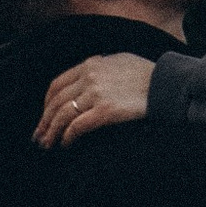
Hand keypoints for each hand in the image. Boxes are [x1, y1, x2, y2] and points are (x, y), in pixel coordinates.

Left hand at [33, 55, 155, 148]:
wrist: (167, 84)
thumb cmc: (148, 74)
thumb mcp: (120, 61)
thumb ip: (100, 67)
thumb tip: (87, 77)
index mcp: (91, 64)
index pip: (57, 84)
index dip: (47, 103)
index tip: (45, 116)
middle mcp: (89, 76)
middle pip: (56, 102)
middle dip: (44, 122)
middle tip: (38, 137)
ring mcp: (96, 93)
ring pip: (63, 115)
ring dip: (51, 132)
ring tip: (47, 145)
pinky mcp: (105, 111)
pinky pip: (77, 126)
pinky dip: (67, 137)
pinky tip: (66, 145)